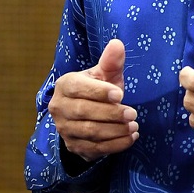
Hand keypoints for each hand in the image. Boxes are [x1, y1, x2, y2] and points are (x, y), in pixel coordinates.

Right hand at [49, 39, 138, 161]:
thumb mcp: (104, 73)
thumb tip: (117, 44)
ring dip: (114, 131)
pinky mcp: (73, 146)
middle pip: (84, 112)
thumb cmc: (98, 87)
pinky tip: (130, 138)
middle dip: (111, 114)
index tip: (120, 94)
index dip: (100, 92)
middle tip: (133, 114)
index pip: (80, 88)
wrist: (86, 113)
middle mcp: (59, 107)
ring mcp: (64, 129)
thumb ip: (111, 61)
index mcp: (65, 85)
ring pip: (89, 132)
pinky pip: (94, 148)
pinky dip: (115, 145)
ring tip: (134, 126)